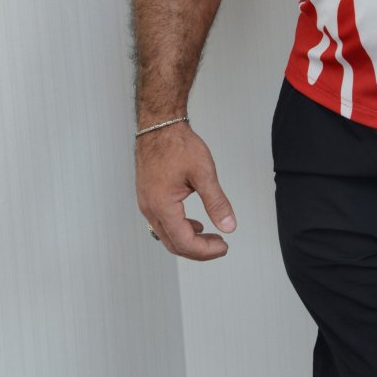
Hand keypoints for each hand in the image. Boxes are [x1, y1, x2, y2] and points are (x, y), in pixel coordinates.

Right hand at [136, 124, 235, 259]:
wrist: (159, 126)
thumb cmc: (178, 144)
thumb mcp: (204, 173)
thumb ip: (217, 202)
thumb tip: (229, 226)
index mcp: (162, 206)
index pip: (184, 242)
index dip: (205, 250)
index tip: (224, 247)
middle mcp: (150, 209)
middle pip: (174, 244)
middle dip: (199, 250)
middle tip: (220, 246)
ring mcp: (147, 204)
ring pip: (167, 235)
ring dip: (189, 241)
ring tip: (211, 237)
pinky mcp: (149, 198)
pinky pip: (163, 223)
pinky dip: (180, 229)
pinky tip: (195, 224)